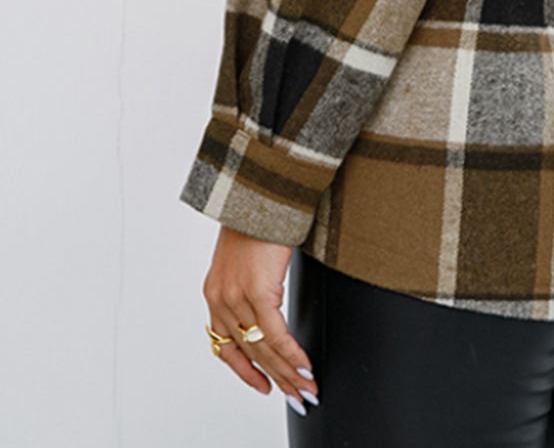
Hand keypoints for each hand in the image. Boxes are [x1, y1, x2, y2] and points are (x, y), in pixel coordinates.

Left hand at [201, 225, 318, 415]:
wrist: (260, 188)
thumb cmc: (258, 215)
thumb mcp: (247, 256)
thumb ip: (252, 282)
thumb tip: (271, 300)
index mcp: (215, 292)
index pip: (225, 346)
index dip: (245, 372)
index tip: (264, 386)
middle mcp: (220, 298)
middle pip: (248, 353)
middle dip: (275, 379)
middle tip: (297, 396)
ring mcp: (237, 296)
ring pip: (263, 349)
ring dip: (288, 373)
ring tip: (306, 388)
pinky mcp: (258, 290)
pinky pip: (275, 335)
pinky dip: (292, 354)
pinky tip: (305, 366)